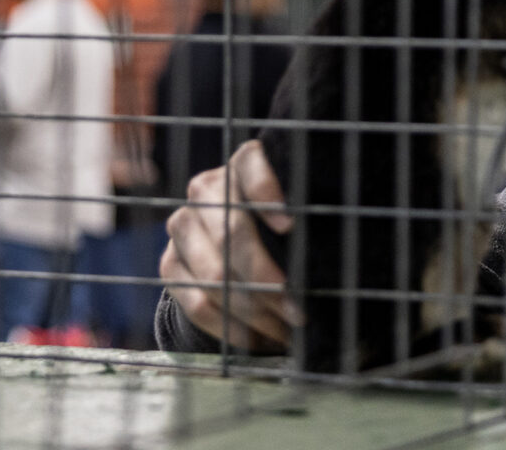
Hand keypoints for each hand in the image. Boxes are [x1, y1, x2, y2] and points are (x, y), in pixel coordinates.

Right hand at [160, 139, 300, 351]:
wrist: (234, 246)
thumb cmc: (285, 226)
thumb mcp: (298, 213)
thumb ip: (309, 217)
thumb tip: (337, 255)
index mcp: (244, 164)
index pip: (251, 166)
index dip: (267, 192)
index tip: (290, 225)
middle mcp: (207, 189)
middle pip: (232, 234)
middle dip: (268, 279)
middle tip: (300, 311)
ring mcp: (182, 224)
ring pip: (215, 275)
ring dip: (254, 311)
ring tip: (287, 331)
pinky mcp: (168, 263)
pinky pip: (196, 302)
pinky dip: (230, 328)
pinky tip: (257, 341)